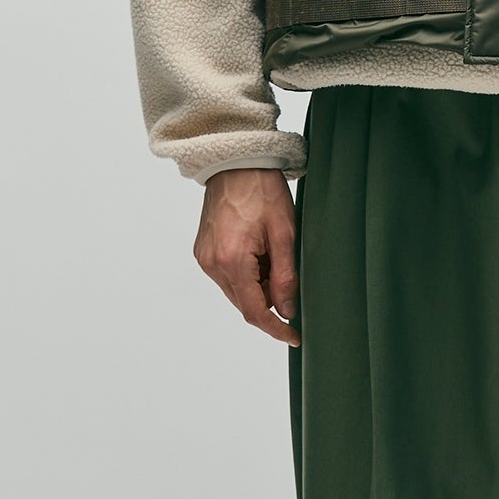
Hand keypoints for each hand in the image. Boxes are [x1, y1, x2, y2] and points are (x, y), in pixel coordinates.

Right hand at [194, 168, 299, 343]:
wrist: (235, 161)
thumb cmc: (261, 190)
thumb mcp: (285, 233)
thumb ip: (285, 276)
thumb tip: (287, 310)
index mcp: (232, 260)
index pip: (254, 311)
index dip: (276, 328)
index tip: (294, 336)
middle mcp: (212, 264)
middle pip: (244, 303)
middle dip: (269, 303)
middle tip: (291, 283)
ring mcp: (205, 258)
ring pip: (236, 291)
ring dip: (258, 287)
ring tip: (274, 257)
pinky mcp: (203, 251)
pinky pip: (227, 276)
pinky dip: (247, 275)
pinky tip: (260, 254)